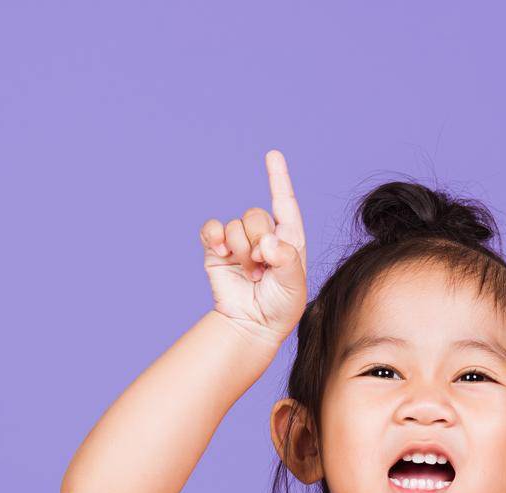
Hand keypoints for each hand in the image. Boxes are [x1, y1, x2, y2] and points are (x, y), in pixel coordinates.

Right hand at [199, 149, 307, 346]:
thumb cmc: (281, 307)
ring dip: (240, 251)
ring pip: (235, 224)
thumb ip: (286, 260)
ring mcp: (239, 242)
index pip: (284, 202)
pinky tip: (221, 252)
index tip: (272, 155)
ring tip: (249, 274)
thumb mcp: (294, 285)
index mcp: (288, 237)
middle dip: (257, 242)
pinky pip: (211, 229)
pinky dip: (213, 236)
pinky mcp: (217, 250)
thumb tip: (266, 242)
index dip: (278, 178)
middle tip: (261, 269)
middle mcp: (264, 235)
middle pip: (255, 215)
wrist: (252, 325)